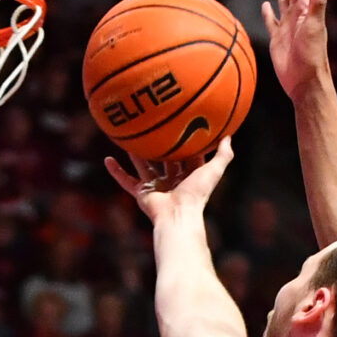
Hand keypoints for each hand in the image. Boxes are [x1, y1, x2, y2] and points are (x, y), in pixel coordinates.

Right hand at [103, 136, 234, 222]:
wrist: (178, 215)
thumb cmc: (197, 194)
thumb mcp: (213, 170)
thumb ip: (223, 155)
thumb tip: (229, 136)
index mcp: (189, 175)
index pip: (188, 154)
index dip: (185, 140)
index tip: (181, 122)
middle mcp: (172, 180)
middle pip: (164, 159)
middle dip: (158, 145)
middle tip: (150, 124)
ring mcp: (156, 187)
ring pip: (143, 166)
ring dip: (135, 153)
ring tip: (127, 136)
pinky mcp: (142, 194)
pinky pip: (126, 181)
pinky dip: (116, 172)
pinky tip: (107, 159)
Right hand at [263, 0, 330, 99]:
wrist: (305, 83)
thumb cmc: (312, 57)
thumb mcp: (314, 27)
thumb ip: (318, 2)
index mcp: (307, 8)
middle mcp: (299, 13)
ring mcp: (288, 25)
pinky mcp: (279, 39)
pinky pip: (272, 22)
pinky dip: (268, 13)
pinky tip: (265, 6)